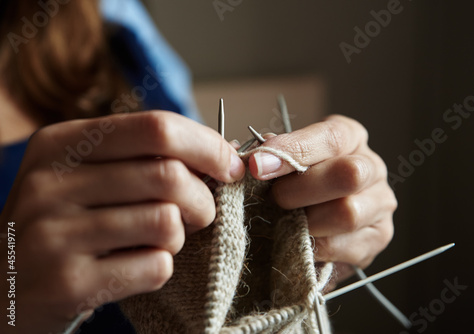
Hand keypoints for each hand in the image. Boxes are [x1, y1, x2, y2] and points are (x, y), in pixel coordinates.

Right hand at [0, 111, 244, 333]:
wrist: (4, 286)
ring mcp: (54, 234)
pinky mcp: (67, 283)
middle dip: (203, 199)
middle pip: (169, 176)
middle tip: (199, 214)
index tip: (230, 166)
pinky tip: (137, 267)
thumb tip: (222, 153)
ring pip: (166, 222)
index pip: (157, 128)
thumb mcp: (87, 175)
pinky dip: (161, 268)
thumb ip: (143, 158)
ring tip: (160, 241)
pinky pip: (154, 267)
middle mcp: (51, 183)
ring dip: (180, 236)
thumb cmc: (66, 223)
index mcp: (62, 143)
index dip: (207, 146)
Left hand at [248, 115, 396, 287]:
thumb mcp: (286, 162)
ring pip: (347, 212)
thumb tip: (253, 157)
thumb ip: (272, 156)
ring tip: (285, 222)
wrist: (318, 223)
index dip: (293, 150)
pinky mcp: (378, 237)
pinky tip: (298, 241)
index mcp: (350, 137)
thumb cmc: (298, 184)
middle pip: (348, 174)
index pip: (330, 137)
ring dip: (306, 221)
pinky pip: (343, 245)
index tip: (258, 165)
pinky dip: (313, 246)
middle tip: (274, 199)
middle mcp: (372, 166)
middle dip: (300, 189)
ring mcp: (380, 203)